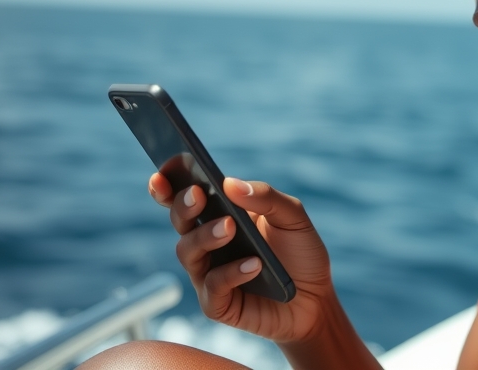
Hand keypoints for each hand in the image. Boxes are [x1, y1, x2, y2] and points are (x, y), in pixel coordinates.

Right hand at [148, 173, 335, 344]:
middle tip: (198, 195)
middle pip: (180, 221)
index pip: (184, 198)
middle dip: (183, 206)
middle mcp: (207, 243)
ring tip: (230, 228)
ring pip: (188, 251)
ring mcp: (208, 273)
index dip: (166, 186)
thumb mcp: (292, 217)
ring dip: (206, 236)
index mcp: (220, 215)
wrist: (316, 299)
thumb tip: (230, 183)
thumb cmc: (299, 253)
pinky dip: (230, 273)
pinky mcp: (217, 303)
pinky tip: (254, 265)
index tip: (161, 174)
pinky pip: (212, 286)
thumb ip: (266, 197)